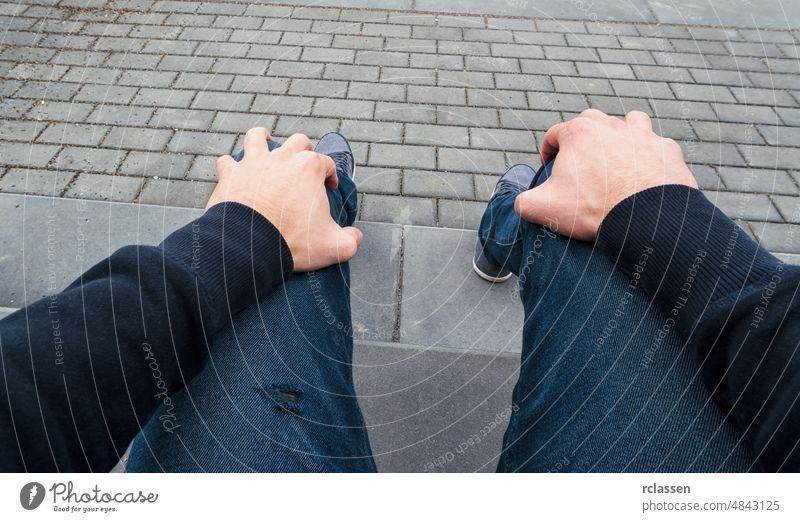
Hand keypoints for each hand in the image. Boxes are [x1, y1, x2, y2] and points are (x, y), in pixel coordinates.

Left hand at [206, 128, 362, 270]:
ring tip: (267, 145)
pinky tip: (235, 172)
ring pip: (258, 137)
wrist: (249, 246)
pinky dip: (231, 165)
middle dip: (304, 150)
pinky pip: (228, 161)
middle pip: (298, 142)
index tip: (330, 188)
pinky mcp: (231, 174)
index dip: (331, 175)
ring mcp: (253, 163)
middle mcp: (282, 158)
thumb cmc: (292, 242)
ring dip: (264, 139)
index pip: (327, 163)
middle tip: (305, 166)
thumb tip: (355, 237)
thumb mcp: (334, 246)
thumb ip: (350, 240)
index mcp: (309, 169)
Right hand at [515, 109, 697, 240]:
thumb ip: (524, 202)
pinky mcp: (666, 149)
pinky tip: (645, 172)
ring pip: (629, 122)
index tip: (549, 167)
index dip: (548, 150)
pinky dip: (649, 155)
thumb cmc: (593, 209)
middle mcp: (611, 125)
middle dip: (582, 137)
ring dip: (620, 135)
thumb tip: (521, 202)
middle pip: (590, 121)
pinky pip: (656, 145)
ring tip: (617, 157)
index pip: (555, 134)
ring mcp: (642, 135)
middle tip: (580, 162)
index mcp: (578, 134)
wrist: (646, 218)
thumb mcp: (543, 208)